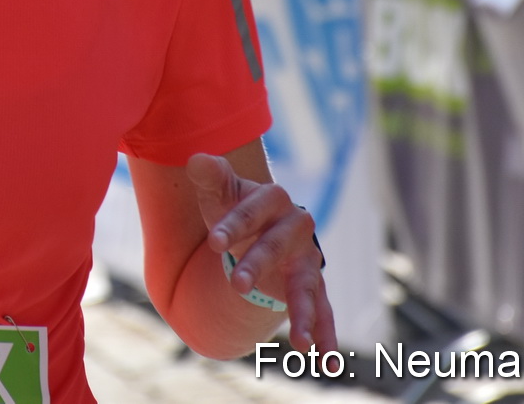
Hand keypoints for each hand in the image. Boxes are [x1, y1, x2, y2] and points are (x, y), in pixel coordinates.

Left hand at [188, 154, 334, 352]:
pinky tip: (327, 362)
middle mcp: (297, 227)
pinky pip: (323, 312)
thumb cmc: (234, 207)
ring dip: (303, 312)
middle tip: (235, 285)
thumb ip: (210, 177)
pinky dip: (325, 335)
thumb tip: (196, 160)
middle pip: (275, 247)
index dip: (233, 225)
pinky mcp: (312, 285)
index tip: (213, 243)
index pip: (252, 210)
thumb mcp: (218, 192)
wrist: (259, 225)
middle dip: (256, 264)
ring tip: (301, 343)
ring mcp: (307, 259)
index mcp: (273, 198)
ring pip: (306, 285)